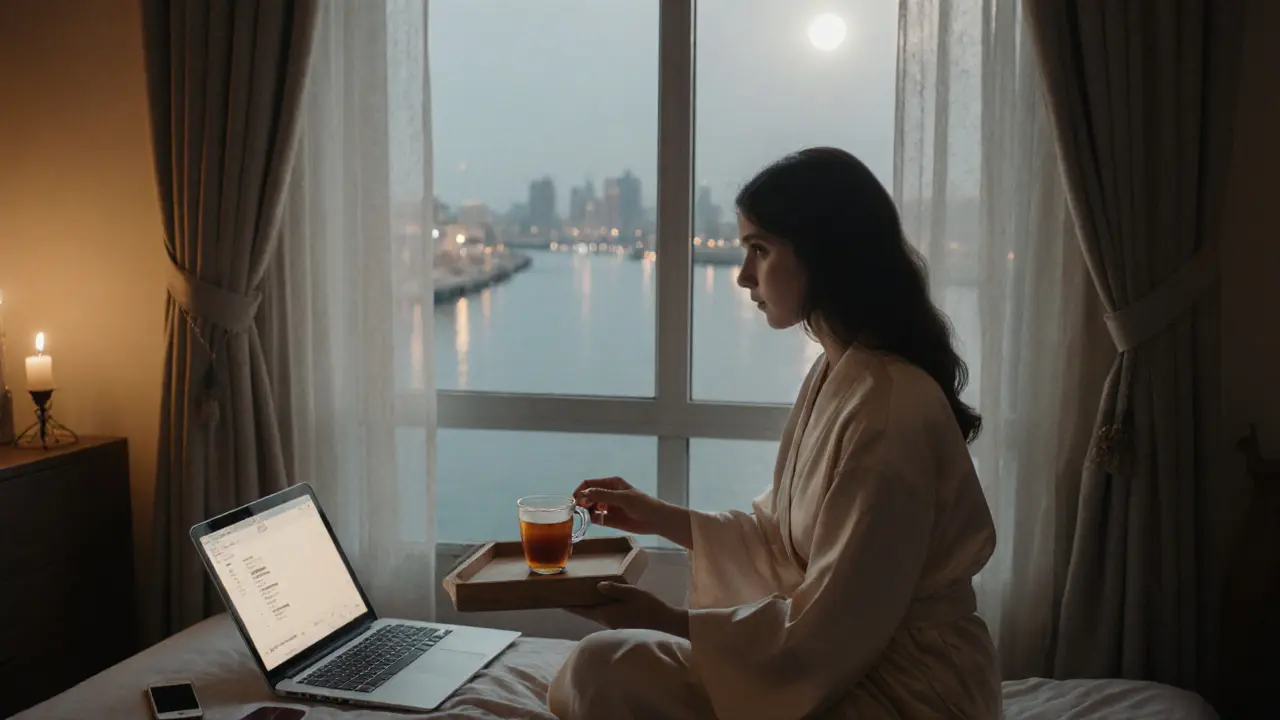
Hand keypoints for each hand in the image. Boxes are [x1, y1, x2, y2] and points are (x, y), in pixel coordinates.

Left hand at [568, 582, 689, 637]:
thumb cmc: (648, 607)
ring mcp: (613, 624)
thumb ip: (614, 589)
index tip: (557, 601)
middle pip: (587, 612)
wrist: (664, 623)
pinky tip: (600, 599)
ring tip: (580, 593)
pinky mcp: (620, 624)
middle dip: (577, 604)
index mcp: (606, 614)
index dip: (569, 605)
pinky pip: (603, 614)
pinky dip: (597, 607)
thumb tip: (597, 586)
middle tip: (567, 593)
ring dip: (587, 605)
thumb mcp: (632, 593)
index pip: (582, 610)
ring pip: (595, 614)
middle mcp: (606, 621)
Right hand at [572, 477, 665, 536]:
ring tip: (585, 516)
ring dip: (585, 511)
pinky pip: (596, 518)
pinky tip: (593, 521)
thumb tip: (584, 493)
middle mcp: (607, 494)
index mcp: (611, 483)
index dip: (581, 490)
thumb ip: (604, 496)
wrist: (656, 519)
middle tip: (579, 510)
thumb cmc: (643, 504)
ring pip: (590, 507)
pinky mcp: (610, 519)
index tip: (576, 500)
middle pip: (588, 495)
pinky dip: (592, 519)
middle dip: (581, 501)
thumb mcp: (623, 498)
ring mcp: (608, 507)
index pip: (589, 484)